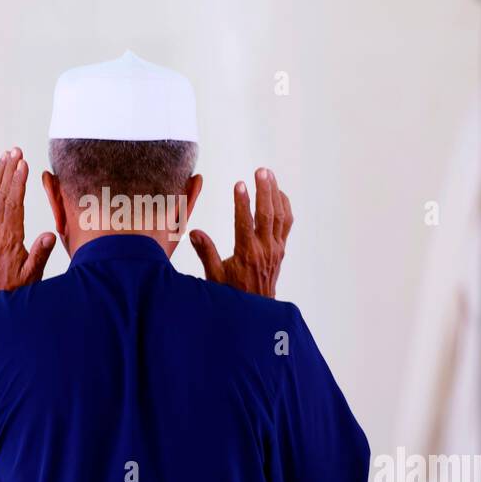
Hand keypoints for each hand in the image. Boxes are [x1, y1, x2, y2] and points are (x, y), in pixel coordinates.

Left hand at [0, 147, 55, 291]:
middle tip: (16, 150)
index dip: (17, 182)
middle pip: (1, 193)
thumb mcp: (32, 275)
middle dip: (8, 170)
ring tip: (6, 154)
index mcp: (10, 237)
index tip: (23, 164)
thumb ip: (40, 254)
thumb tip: (50, 235)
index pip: (13, 204)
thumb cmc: (14, 286)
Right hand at [190, 169, 291, 296]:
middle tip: (260, 171)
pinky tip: (278, 193)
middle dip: (264, 190)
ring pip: (280, 216)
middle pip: (268, 214)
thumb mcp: (214, 276)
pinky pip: (286, 224)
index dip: (242, 202)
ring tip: (268, 175)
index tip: (239, 185)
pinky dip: (284, 206)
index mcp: (246, 254)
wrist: (255, 310)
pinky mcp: (280, 249)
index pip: (245, 223)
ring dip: (275, 193)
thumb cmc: (232, 293)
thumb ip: (205, 252)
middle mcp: (264, 249)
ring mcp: (275, 248)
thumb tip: (194, 232)